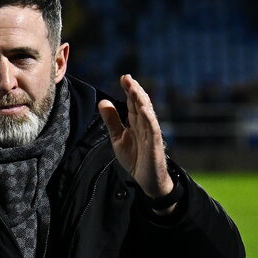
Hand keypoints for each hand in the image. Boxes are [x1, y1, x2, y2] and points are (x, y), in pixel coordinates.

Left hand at [97, 75, 174, 211]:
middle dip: (134, 91)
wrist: (146, 179)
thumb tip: (103, 102)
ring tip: (134, 89)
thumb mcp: (117, 138)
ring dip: (141, 100)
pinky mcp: (155, 144)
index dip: (129, 90)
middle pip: (140, 104)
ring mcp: (151, 133)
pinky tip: (144, 110)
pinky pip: (153, 129)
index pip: (133, 102)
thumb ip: (112, 120)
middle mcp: (145, 125)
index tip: (123, 77)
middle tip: (127, 78)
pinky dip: (149, 118)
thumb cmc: (135, 158)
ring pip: (147, 113)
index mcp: (136, 123)